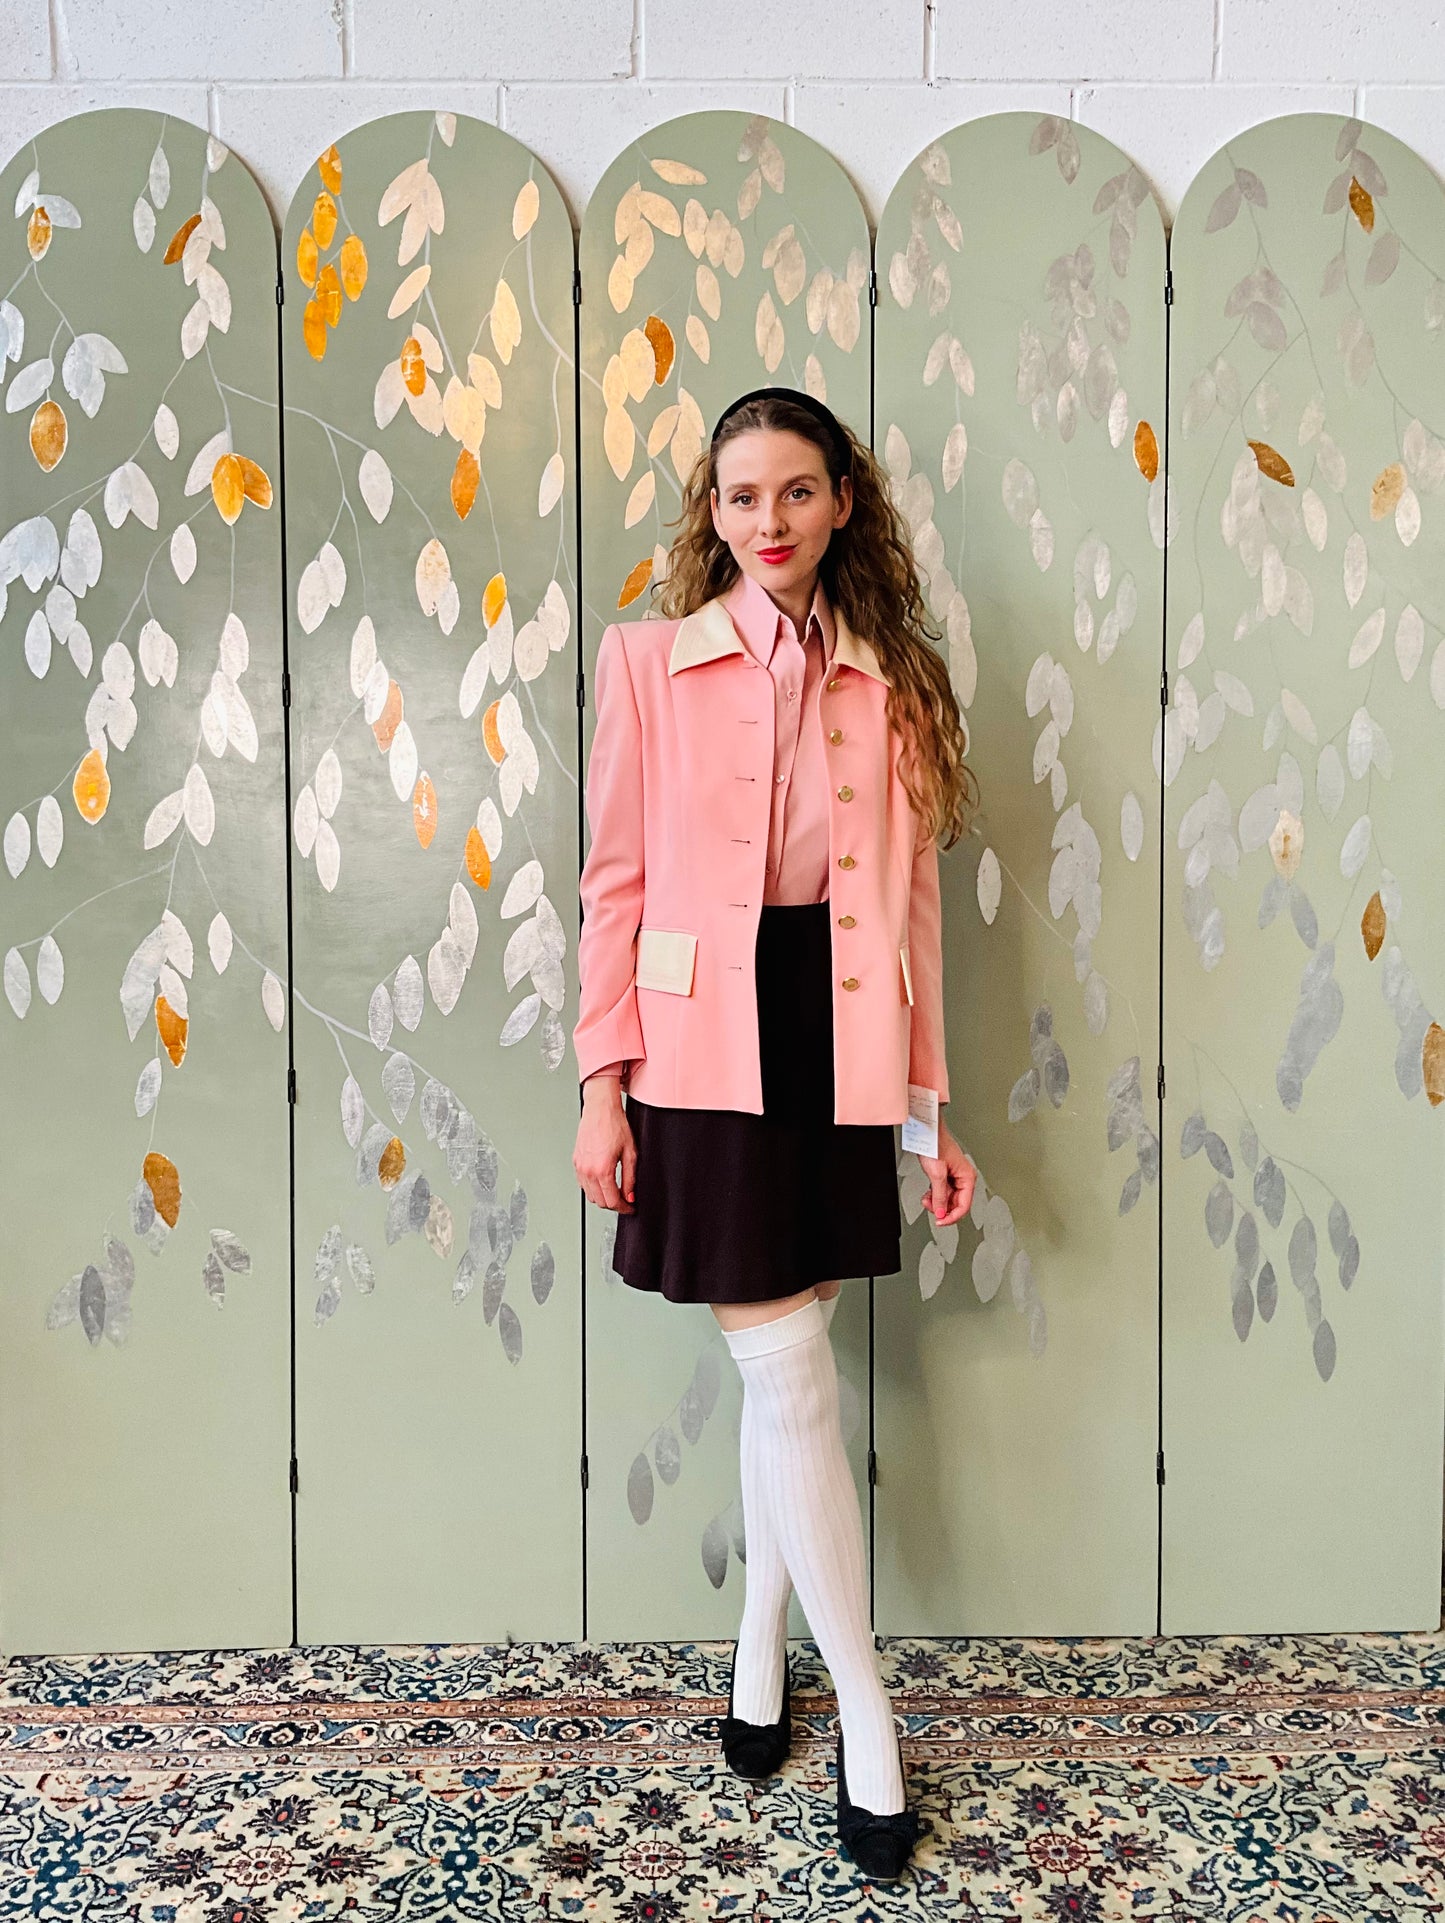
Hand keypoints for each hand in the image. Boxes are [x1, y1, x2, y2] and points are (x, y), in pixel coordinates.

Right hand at [574, 1078, 637, 1212]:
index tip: (630, 1207)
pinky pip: (583, 1184)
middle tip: (625, 1200)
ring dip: (602, 1198)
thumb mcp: (630, 1153)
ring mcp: (580, 1167)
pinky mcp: (576, 1162)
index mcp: (602, 1170)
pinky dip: (593, 1188)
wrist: (600, 1109)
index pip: (612, 1201)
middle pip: (600, 1202)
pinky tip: (602, 1183)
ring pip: (590, 1195)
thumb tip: (630, 1195)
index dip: (624, 1208)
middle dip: (613, 1204)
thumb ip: (630, 1178)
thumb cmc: (614, 1125)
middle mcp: (588, 1171)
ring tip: (615, 1192)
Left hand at [917, 1120, 975, 1227]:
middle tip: (931, 1207)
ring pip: (948, 1199)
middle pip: (956, 1204)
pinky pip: (942, 1192)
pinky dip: (934, 1196)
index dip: (951, 1216)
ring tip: (927, 1199)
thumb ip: (940, 1196)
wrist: (927, 1132)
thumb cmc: (935, 1145)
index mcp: (967, 1177)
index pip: (964, 1206)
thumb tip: (941, 1212)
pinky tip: (928, 1195)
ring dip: (937, 1202)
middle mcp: (963, 1178)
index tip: (940, 1221)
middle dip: (942, 1208)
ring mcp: (954, 1177)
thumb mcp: (936, 1174)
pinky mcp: (945, 1175)